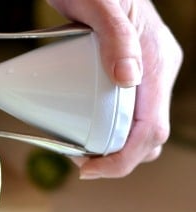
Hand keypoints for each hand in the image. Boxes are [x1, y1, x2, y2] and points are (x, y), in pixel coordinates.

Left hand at [47, 0, 182, 178]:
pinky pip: (128, 113)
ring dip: (114, 150)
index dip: (123, 159)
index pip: (152, 128)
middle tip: (81, 165)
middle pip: (149, 136)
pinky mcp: (130, 74)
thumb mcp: (100, 5)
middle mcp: (156, 72)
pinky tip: (85, 134)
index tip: (89, 170)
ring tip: (80, 154)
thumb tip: (128, 78)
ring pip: (140, 127)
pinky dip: (110, 132)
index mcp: (157, 63)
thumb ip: (116, 37)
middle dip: (118, 160)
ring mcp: (145, 73)